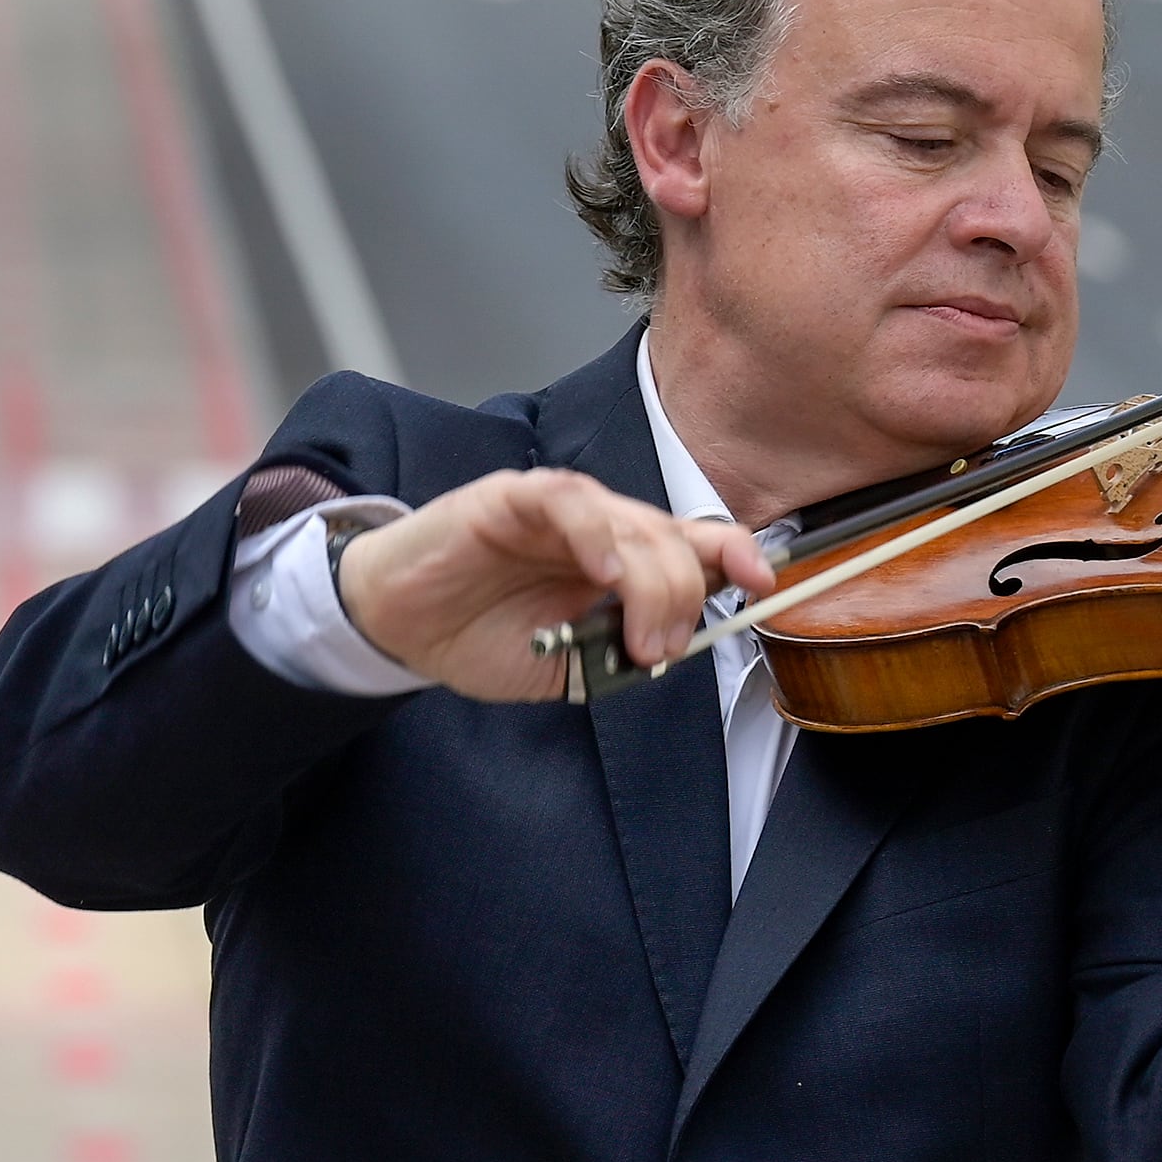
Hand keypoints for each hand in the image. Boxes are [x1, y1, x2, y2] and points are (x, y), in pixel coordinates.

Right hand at [335, 469, 773, 701]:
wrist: (399, 626)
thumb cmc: (481, 636)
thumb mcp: (569, 662)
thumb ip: (619, 653)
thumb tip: (671, 649)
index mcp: (619, 560)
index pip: (692, 542)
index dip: (733, 554)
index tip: (763, 584)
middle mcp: (599, 527)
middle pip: (670, 539)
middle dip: (681, 597)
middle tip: (659, 650)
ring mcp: (556, 509)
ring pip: (630, 521)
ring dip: (649, 580)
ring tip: (639, 636)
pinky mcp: (508, 499)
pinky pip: (564, 501)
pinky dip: (593, 533)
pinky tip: (601, 570)